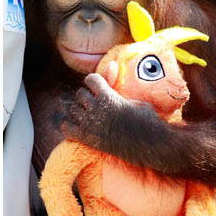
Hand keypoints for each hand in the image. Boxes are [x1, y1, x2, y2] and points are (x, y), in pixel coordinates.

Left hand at [60, 73, 188, 173]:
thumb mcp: (134, 98)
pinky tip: (77, 129)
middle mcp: (96, 107)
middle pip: (79, 94)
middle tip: (95, 105)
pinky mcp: (86, 138)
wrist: (150, 143)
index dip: (94, 83)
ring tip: (88, 117)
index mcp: (107, 95)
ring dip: (79, 111)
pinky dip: (69, 127)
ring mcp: (90, 122)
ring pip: (73, 110)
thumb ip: (118, 89)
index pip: (90, 79)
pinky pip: (66, 128)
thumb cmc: (147, 120)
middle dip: (86, 97)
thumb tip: (111, 71)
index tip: (98, 88)